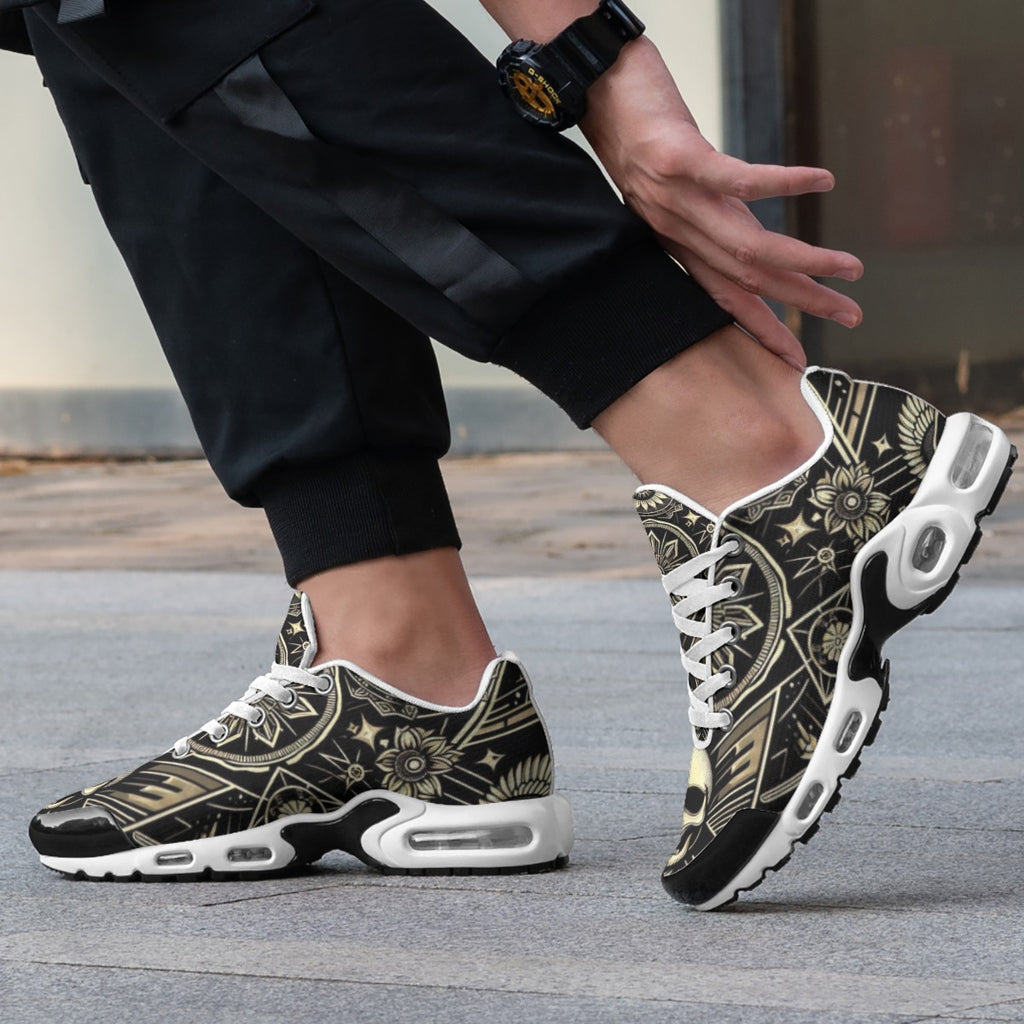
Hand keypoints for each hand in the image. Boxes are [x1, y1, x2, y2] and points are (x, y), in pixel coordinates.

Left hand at [582, 39, 862, 367]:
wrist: (600, 91)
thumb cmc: (643, 138)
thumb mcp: (676, 191)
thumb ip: (710, 220)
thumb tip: (750, 245)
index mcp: (679, 243)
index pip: (724, 297)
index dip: (761, 329)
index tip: (795, 358)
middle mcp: (677, 231)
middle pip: (745, 279)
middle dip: (799, 302)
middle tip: (851, 315)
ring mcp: (676, 199)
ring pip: (746, 245)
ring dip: (802, 262)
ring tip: (849, 268)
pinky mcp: (679, 158)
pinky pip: (738, 180)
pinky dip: (782, 184)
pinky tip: (822, 182)